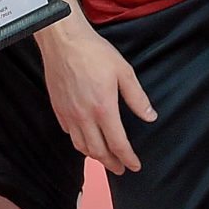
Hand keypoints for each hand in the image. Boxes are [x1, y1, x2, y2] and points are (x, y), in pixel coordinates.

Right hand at [38, 22, 155, 172]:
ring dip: (95, 156)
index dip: (128, 158)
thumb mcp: (124, 72)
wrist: (63, 40)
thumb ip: (137, 98)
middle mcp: (84, 116)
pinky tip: (86, 139)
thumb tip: (150, 116)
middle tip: (121, 168)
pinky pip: (69, 133)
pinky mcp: (58, 109)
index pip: (118, 144)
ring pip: (81, 146)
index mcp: (103, 109)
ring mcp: (69, 114)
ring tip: (105, 158)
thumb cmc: (93, 52)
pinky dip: (79, 142)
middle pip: (98, 152)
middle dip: (112, 164)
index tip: (135, 166)